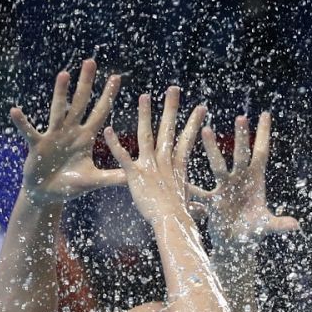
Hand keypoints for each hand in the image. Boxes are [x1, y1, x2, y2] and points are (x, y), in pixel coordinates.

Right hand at [10, 58, 124, 204]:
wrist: (48, 194)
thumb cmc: (72, 185)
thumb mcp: (96, 180)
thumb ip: (115, 177)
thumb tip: (137, 176)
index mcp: (86, 138)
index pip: (100, 113)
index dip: (108, 96)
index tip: (116, 78)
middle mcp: (70, 132)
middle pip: (80, 103)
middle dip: (86, 84)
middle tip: (91, 62)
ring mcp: (53, 136)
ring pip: (58, 111)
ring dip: (61, 93)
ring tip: (64, 75)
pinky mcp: (37, 146)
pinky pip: (29, 132)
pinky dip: (22, 123)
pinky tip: (15, 111)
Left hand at [102, 86, 206, 225]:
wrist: (172, 222)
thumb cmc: (181, 217)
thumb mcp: (190, 206)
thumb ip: (195, 204)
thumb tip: (204, 210)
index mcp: (178, 165)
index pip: (188, 138)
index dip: (194, 122)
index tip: (200, 107)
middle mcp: (165, 161)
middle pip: (168, 129)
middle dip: (171, 108)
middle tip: (174, 89)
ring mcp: (150, 165)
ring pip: (146, 135)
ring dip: (144, 115)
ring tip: (143, 96)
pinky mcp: (135, 174)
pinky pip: (122, 156)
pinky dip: (115, 143)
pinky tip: (107, 129)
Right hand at [198, 112, 298, 246]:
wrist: (236, 243)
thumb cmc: (253, 232)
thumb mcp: (266, 226)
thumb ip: (280, 225)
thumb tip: (296, 226)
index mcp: (256, 181)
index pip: (261, 153)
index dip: (264, 135)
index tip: (265, 114)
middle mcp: (240, 180)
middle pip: (241, 155)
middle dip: (241, 138)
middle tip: (241, 118)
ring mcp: (225, 187)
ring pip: (218, 165)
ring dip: (212, 149)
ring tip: (206, 129)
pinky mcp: (212, 199)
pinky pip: (199, 190)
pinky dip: (190, 185)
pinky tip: (179, 172)